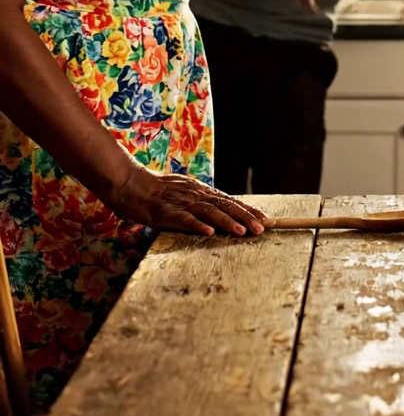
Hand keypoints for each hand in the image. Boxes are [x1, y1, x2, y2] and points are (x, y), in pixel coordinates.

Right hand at [107, 163, 266, 236]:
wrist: (129, 184)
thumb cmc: (154, 191)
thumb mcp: (182, 194)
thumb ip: (197, 203)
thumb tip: (215, 214)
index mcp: (199, 191)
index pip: (228, 200)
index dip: (247, 209)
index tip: (264, 218)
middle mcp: (195, 194)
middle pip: (225, 205)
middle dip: (245, 217)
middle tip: (262, 227)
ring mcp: (181, 202)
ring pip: (210, 212)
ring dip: (228, 222)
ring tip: (244, 231)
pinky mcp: (166, 212)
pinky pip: (185, 219)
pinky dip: (198, 225)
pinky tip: (210, 231)